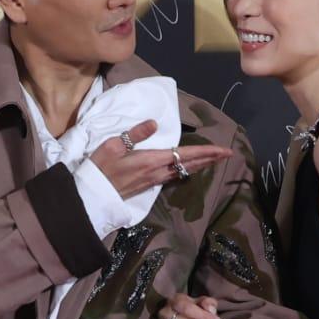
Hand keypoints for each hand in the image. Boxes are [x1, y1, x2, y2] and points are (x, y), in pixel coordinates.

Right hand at [88, 121, 233, 198]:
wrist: (91, 195)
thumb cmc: (100, 168)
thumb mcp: (113, 146)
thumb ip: (135, 133)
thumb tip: (154, 123)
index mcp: (152, 161)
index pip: (185, 154)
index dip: (206, 152)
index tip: (223, 150)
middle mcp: (158, 172)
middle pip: (190, 164)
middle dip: (210, 159)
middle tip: (227, 154)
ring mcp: (154, 180)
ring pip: (184, 171)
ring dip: (200, 165)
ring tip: (213, 159)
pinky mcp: (149, 184)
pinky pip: (174, 175)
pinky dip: (187, 169)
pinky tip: (190, 167)